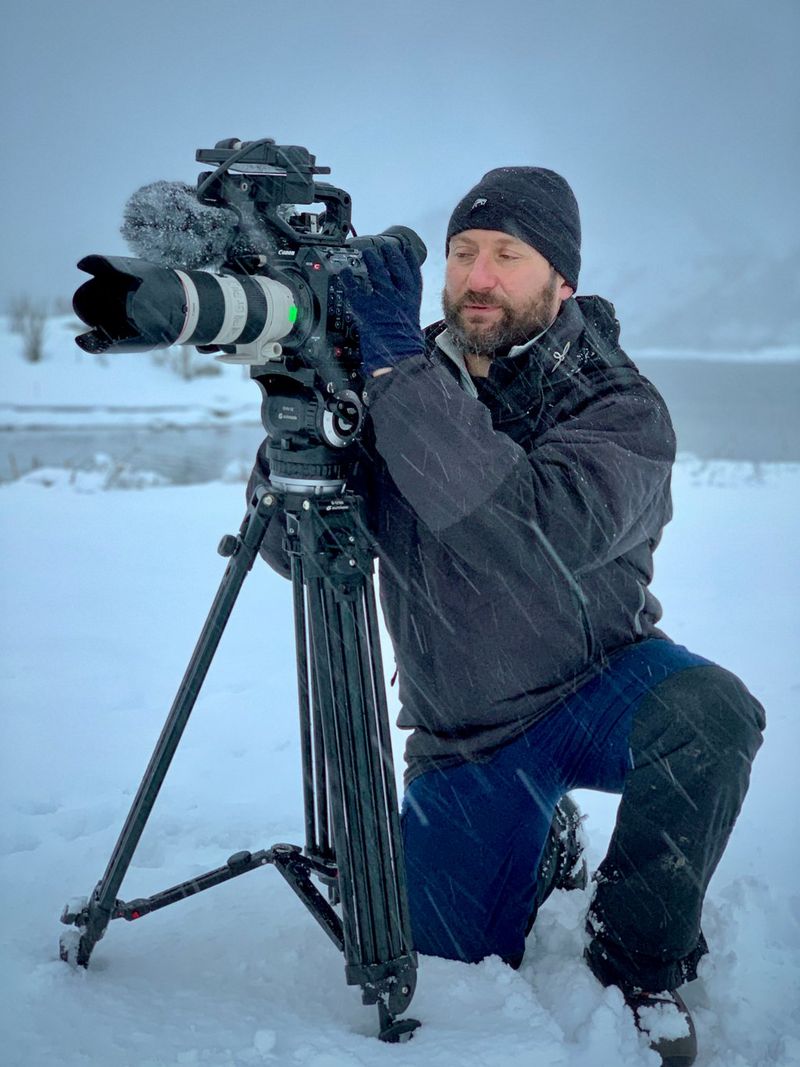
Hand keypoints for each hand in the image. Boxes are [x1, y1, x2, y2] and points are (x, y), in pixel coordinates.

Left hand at [339, 244, 423, 375]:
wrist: (398, 359)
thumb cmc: (405, 345)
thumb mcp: (410, 321)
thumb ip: (404, 307)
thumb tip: (398, 299)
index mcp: (413, 300)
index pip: (412, 272)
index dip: (407, 258)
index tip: (403, 248)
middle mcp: (400, 296)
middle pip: (395, 267)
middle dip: (389, 253)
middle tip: (382, 246)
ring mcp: (383, 301)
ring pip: (377, 273)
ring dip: (371, 260)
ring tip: (365, 252)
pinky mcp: (367, 309)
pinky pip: (356, 289)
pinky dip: (349, 279)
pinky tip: (345, 273)